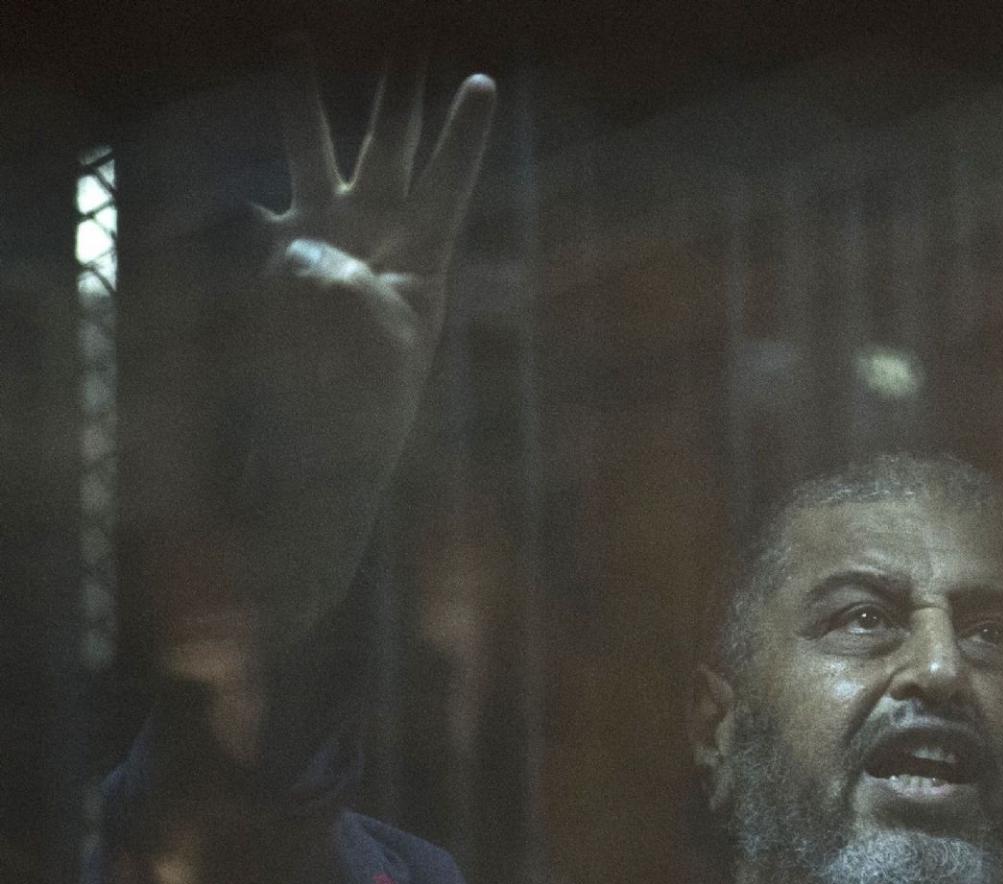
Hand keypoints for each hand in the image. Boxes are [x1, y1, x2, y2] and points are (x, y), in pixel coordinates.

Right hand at [243, 41, 495, 645]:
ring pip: (316, 149)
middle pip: (388, 141)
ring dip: (308, 97)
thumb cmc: (365, 406)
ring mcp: (325, 239)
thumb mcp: (369, 344)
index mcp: (424, 255)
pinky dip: (247, 189)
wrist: (324, 449)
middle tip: (409, 30)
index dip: (462, 131)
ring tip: (301, 34)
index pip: (446, 177)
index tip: (482, 80)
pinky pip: (263, 205)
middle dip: (395, 88)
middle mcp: (377, 234)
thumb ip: (336, 286)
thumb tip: (293, 250)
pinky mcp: (277, 258)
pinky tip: (250, 165)